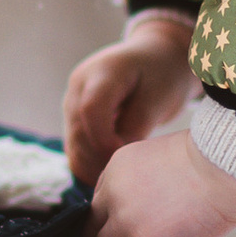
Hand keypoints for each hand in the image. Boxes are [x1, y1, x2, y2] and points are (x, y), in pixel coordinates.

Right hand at [63, 10, 196, 187]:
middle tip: (128, 178)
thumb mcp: (158, 97)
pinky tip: (112, 173)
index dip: (104, 139)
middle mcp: (79, 85)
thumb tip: (117, 157)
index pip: (91, 109)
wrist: (155, 57)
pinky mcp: (74, 118)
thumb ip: (137, 125)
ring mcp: (72, 101)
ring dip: (94, 166)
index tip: (126, 157)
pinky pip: (76, 148)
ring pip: (74, 144)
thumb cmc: (162, 75)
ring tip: (122, 179)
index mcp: (103, 71)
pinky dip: (91, 164)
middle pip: (79, 130)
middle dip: (101, 158)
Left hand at [81, 123, 235, 236]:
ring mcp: (125, 221)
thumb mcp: (164, 163)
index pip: (98, 207)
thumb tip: (156, 218)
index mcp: (118, 170)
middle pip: (96, 234)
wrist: (224, 166)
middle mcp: (114, 194)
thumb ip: (149, 188)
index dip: (99, 228)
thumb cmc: (212, 163)